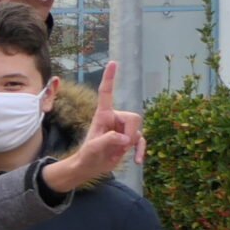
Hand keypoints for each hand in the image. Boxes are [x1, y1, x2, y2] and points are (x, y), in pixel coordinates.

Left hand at [45, 61, 138, 189]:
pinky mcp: (129, 139)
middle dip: (130, 132)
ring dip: (130, 144)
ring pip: (138, 131)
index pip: (106, 93)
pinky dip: (140, 150)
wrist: (90, 167)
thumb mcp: (94, 149)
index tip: (113, 63)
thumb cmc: (87, 155)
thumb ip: (108, 141)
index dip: (109, 78)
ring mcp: (123, 129)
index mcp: (103, 115)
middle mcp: (115, 118)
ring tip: (116, 153)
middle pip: (134, 118)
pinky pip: (142, 141)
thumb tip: (125, 138)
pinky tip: (137, 161)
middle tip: (118, 145)